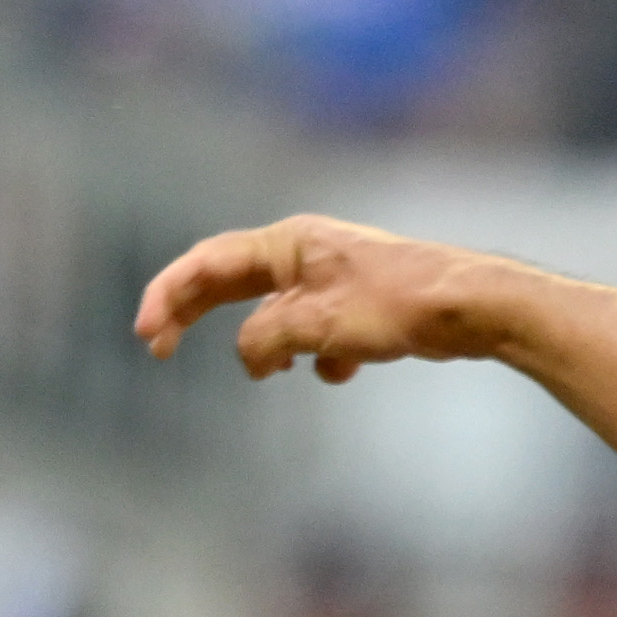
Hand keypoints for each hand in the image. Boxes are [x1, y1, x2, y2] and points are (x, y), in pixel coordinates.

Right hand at [129, 214, 508, 380]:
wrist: (470, 306)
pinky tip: (340, 372)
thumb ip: (265, 340)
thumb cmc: (397, 303)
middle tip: (159, 349)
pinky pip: (319, 334)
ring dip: (267, 345)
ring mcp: (333, 279)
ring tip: (274, 373)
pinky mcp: (361, 306)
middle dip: (196, 316)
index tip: (146, 332)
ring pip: (277, 314)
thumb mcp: (316, 325)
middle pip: (232, 284)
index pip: (208, 263)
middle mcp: (306, 253)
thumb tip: (251, 358)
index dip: (168, 295)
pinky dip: (318, 356)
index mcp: (288, 243)